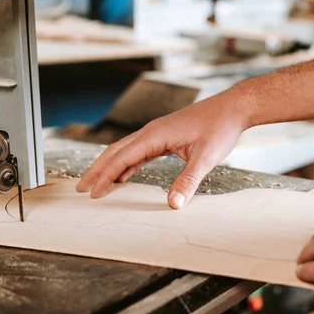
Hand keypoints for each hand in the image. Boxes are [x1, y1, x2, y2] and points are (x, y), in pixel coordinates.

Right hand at [76, 93, 249, 208]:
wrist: (232, 108)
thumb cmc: (220, 127)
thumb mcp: (206, 157)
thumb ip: (188, 181)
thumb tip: (174, 205)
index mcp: (155, 135)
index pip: (122, 157)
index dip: (105, 176)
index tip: (93, 193)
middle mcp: (151, 132)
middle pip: (115, 151)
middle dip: (97, 170)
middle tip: (81, 188)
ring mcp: (156, 133)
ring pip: (125, 151)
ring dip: (109, 167)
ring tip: (96, 184)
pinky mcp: (164, 137)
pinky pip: (138, 151)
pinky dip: (126, 164)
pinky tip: (123, 176)